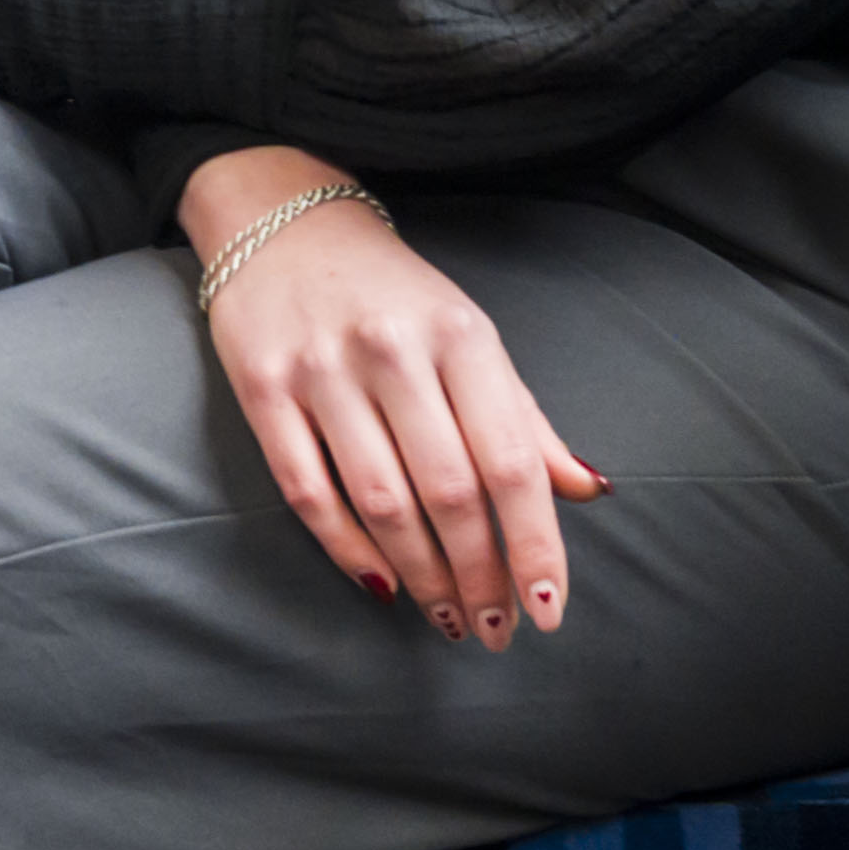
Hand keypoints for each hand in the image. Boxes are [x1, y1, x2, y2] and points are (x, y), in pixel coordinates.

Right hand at [186, 149, 606, 647]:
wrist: (280, 219)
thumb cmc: (391, 292)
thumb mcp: (470, 335)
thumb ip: (524, 417)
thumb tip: (587, 491)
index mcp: (462, 336)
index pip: (511, 461)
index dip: (534, 544)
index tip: (547, 607)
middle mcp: (393, 351)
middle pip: (449, 491)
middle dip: (479, 575)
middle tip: (495, 630)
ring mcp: (321, 370)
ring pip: (380, 500)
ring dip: (422, 574)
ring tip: (448, 618)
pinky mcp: (261, 388)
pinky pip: (308, 490)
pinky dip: (346, 547)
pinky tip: (381, 582)